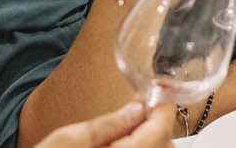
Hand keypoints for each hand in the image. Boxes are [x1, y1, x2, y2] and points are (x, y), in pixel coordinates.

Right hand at [38, 102, 172, 147]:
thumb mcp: (71, 139)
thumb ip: (108, 124)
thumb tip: (137, 108)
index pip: (161, 130)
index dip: (163, 108)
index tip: (160, 92)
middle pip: (164, 144)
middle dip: (158, 124)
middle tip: (140, 107)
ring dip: (152, 140)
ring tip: (130, 127)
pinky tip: (124, 145)